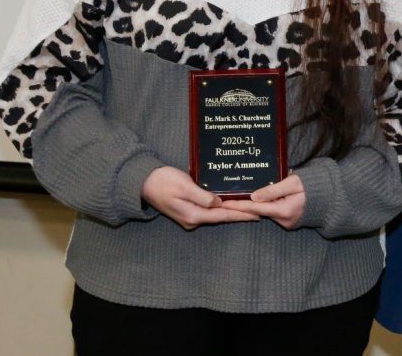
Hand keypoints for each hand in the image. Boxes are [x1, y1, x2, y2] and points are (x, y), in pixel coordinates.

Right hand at [141, 166, 258, 229]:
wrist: (143, 183)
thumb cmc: (163, 181)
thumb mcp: (184, 186)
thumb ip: (203, 196)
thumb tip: (219, 204)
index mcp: (193, 215)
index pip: (223, 216)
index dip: (241, 215)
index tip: (256, 214)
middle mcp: (192, 220)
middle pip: (221, 217)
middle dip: (239, 214)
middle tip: (258, 211)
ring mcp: (189, 217)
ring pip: (215, 215)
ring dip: (231, 211)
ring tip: (248, 208)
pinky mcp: (187, 211)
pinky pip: (209, 211)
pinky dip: (221, 208)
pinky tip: (229, 203)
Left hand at [221, 174, 306, 229]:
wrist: (329, 198)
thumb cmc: (313, 187)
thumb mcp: (294, 182)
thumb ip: (273, 189)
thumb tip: (253, 196)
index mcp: (284, 210)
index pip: (255, 208)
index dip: (239, 205)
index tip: (225, 203)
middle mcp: (283, 220)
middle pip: (258, 212)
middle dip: (242, 207)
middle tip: (224, 201)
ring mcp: (286, 223)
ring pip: (265, 213)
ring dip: (254, 206)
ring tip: (238, 198)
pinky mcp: (288, 222)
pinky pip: (272, 213)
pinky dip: (265, 207)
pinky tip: (256, 200)